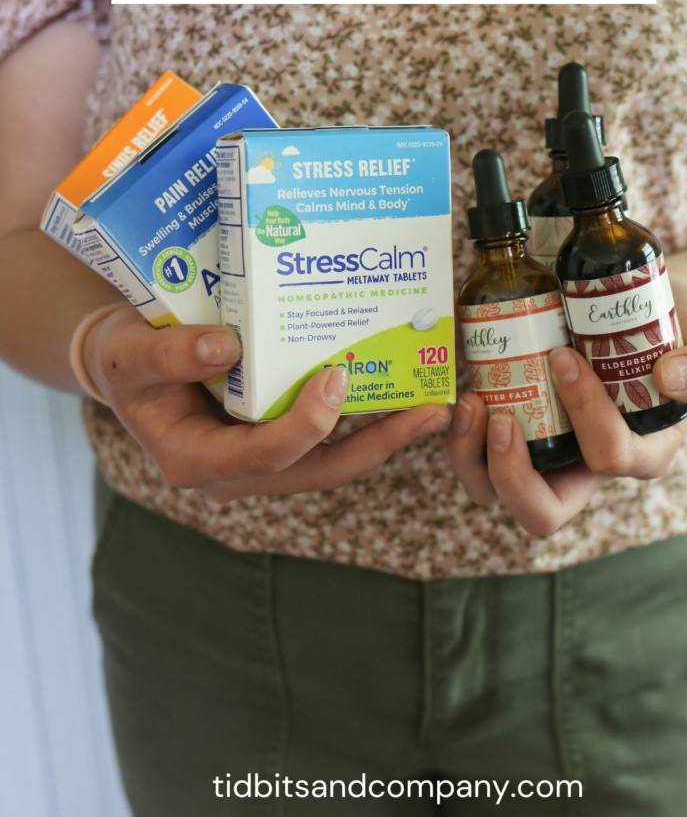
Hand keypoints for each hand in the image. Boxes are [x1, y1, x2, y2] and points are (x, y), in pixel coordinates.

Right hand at [81, 305, 450, 502]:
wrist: (123, 361)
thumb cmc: (122, 359)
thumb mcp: (128, 353)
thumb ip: (167, 354)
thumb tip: (225, 345)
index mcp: (195, 460)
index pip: (263, 457)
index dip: (306, 425)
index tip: (337, 377)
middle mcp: (234, 471)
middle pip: (317, 471)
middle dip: (377, 445)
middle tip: (430, 412)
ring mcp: (259, 457)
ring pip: (331, 461)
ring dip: (383, 437)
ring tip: (434, 406)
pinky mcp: (275, 437)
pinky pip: (326, 437)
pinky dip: (363, 419)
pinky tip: (398, 389)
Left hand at [446, 272, 686, 536]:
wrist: (642, 311)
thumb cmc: (678, 330)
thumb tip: (673, 378)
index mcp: (639, 454)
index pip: (607, 457)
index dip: (584, 413)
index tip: (564, 357)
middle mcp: (587, 468)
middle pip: (540, 512)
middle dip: (510, 475)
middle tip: (498, 417)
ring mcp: (547, 456)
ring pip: (495, 492)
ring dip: (470, 457)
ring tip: (470, 404)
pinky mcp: (515, 434)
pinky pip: (477, 458)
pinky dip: (460, 436)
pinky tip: (461, 396)